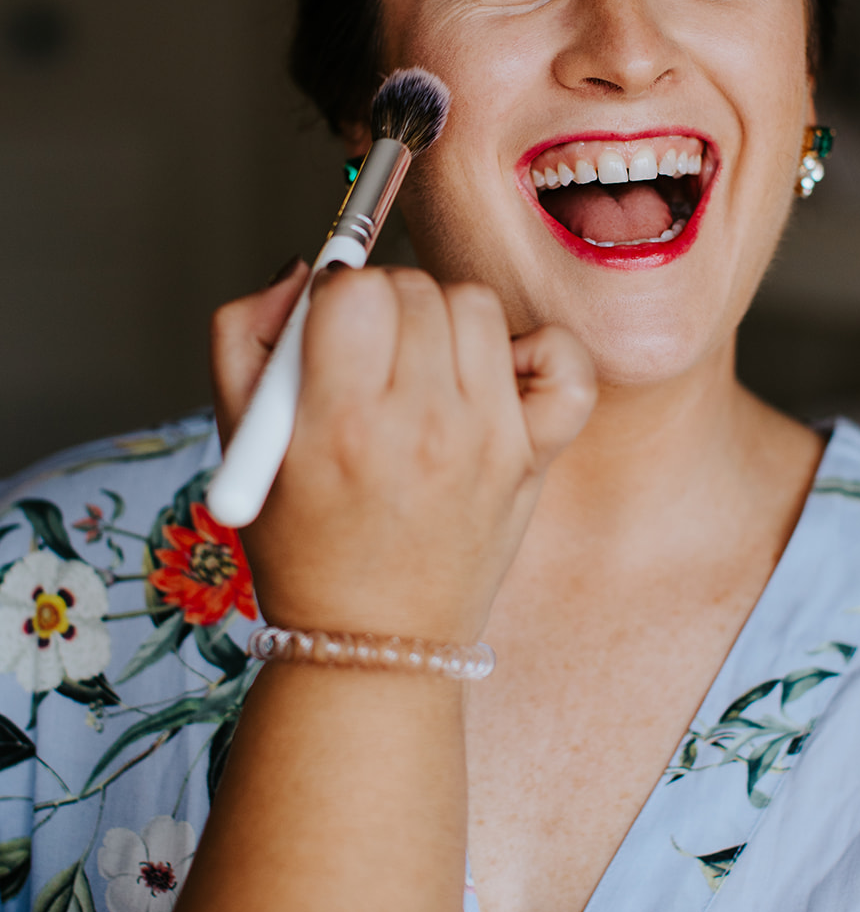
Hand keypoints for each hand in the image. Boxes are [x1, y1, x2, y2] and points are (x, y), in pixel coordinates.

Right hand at [211, 262, 595, 639]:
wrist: (373, 640)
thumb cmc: (303, 541)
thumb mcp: (242, 443)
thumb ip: (247, 335)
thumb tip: (306, 271)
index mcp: (341, 422)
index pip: (356, 289)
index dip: (337, 297)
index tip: (332, 330)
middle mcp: (423, 425)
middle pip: (417, 288)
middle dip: (386, 306)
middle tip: (372, 355)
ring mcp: (489, 439)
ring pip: (479, 306)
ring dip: (446, 320)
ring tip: (423, 368)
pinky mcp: (534, 454)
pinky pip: (564, 358)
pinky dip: (538, 351)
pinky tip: (496, 377)